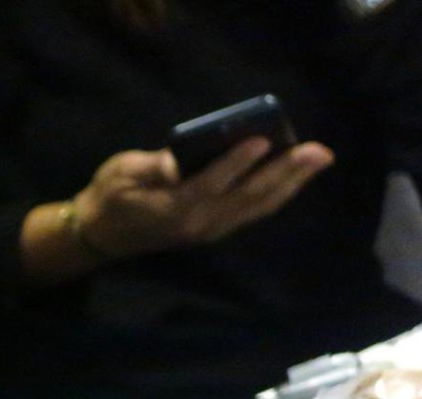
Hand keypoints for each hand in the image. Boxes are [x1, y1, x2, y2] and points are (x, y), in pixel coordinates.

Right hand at [73, 138, 334, 257]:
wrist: (102, 234)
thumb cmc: (109, 196)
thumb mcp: (122, 173)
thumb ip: (152, 168)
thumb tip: (179, 162)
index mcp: (173, 207)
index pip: (210, 183)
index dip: (236, 163)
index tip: (263, 140)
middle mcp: (199, 223)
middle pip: (248, 197)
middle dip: (285, 173)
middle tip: (319, 151)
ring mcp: (209, 230)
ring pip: (257, 207)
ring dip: (290, 184)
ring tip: (318, 161)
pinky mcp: (214, 229)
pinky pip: (252, 212)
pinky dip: (277, 195)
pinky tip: (294, 178)